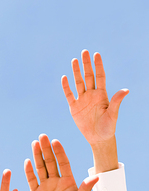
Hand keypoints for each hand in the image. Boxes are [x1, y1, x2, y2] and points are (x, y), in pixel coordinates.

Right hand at [25, 135, 97, 190]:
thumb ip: (85, 189)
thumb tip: (96, 177)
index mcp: (68, 182)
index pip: (63, 163)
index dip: (59, 152)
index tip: (55, 141)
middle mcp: (56, 181)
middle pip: (50, 162)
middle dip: (46, 149)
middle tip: (42, 136)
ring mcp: (45, 186)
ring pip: (40, 168)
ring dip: (37, 156)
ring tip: (34, 143)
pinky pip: (32, 180)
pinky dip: (29, 171)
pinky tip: (27, 162)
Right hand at [61, 50, 126, 172]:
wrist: (98, 138)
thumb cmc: (109, 127)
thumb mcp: (113, 114)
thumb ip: (117, 101)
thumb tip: (126, 90)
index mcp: (102, 95)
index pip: (100, 77)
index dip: (98, 65)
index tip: (96, 54)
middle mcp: (92, 95)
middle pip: (88, 76)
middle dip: (86, 64)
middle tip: (84, 52)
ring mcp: (82, 100)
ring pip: (78, 82)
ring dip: (76, 72)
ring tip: (74, 60)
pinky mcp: (74, 107)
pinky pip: (69, 94)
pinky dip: (66, 86)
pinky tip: (64, 77)